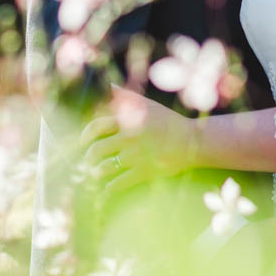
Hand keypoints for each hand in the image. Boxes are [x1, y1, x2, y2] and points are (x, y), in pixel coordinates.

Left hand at [81, 87, 197, 193]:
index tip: (83, 142)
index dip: (85, 135)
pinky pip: (120, 183)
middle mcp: (129, 138)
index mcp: (128, 120)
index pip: (97, 127)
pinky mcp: (144, 172)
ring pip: (106, 167)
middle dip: (89, 157)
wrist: (192, 141)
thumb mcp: (147, 104)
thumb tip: (108, 86)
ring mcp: (136, 156)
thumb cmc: (167, 120)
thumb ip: (125, 96)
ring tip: (96, 173)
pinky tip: (108, 189)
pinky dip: (111, 188)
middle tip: (88, 160)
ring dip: (97, 172)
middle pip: (98, 149)